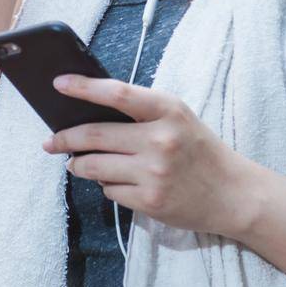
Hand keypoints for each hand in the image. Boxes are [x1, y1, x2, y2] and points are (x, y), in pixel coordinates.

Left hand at [40, 73, 253, 239]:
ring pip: (94, 167)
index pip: (116, 93)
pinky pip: (110, 191)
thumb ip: (140, 112)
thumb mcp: (177, 118)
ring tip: (76, 163)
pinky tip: (117, 182)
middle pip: (94, 135)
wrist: (234, 193)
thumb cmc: (199, 150)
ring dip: (79, 165)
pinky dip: (107, 186)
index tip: (59, 85)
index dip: (83, 87)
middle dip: (65, 138)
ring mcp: (154, 173)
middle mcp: (160, 140)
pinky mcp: (150, 201)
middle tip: (51, 141)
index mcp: (168, 110)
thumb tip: (87, 112)